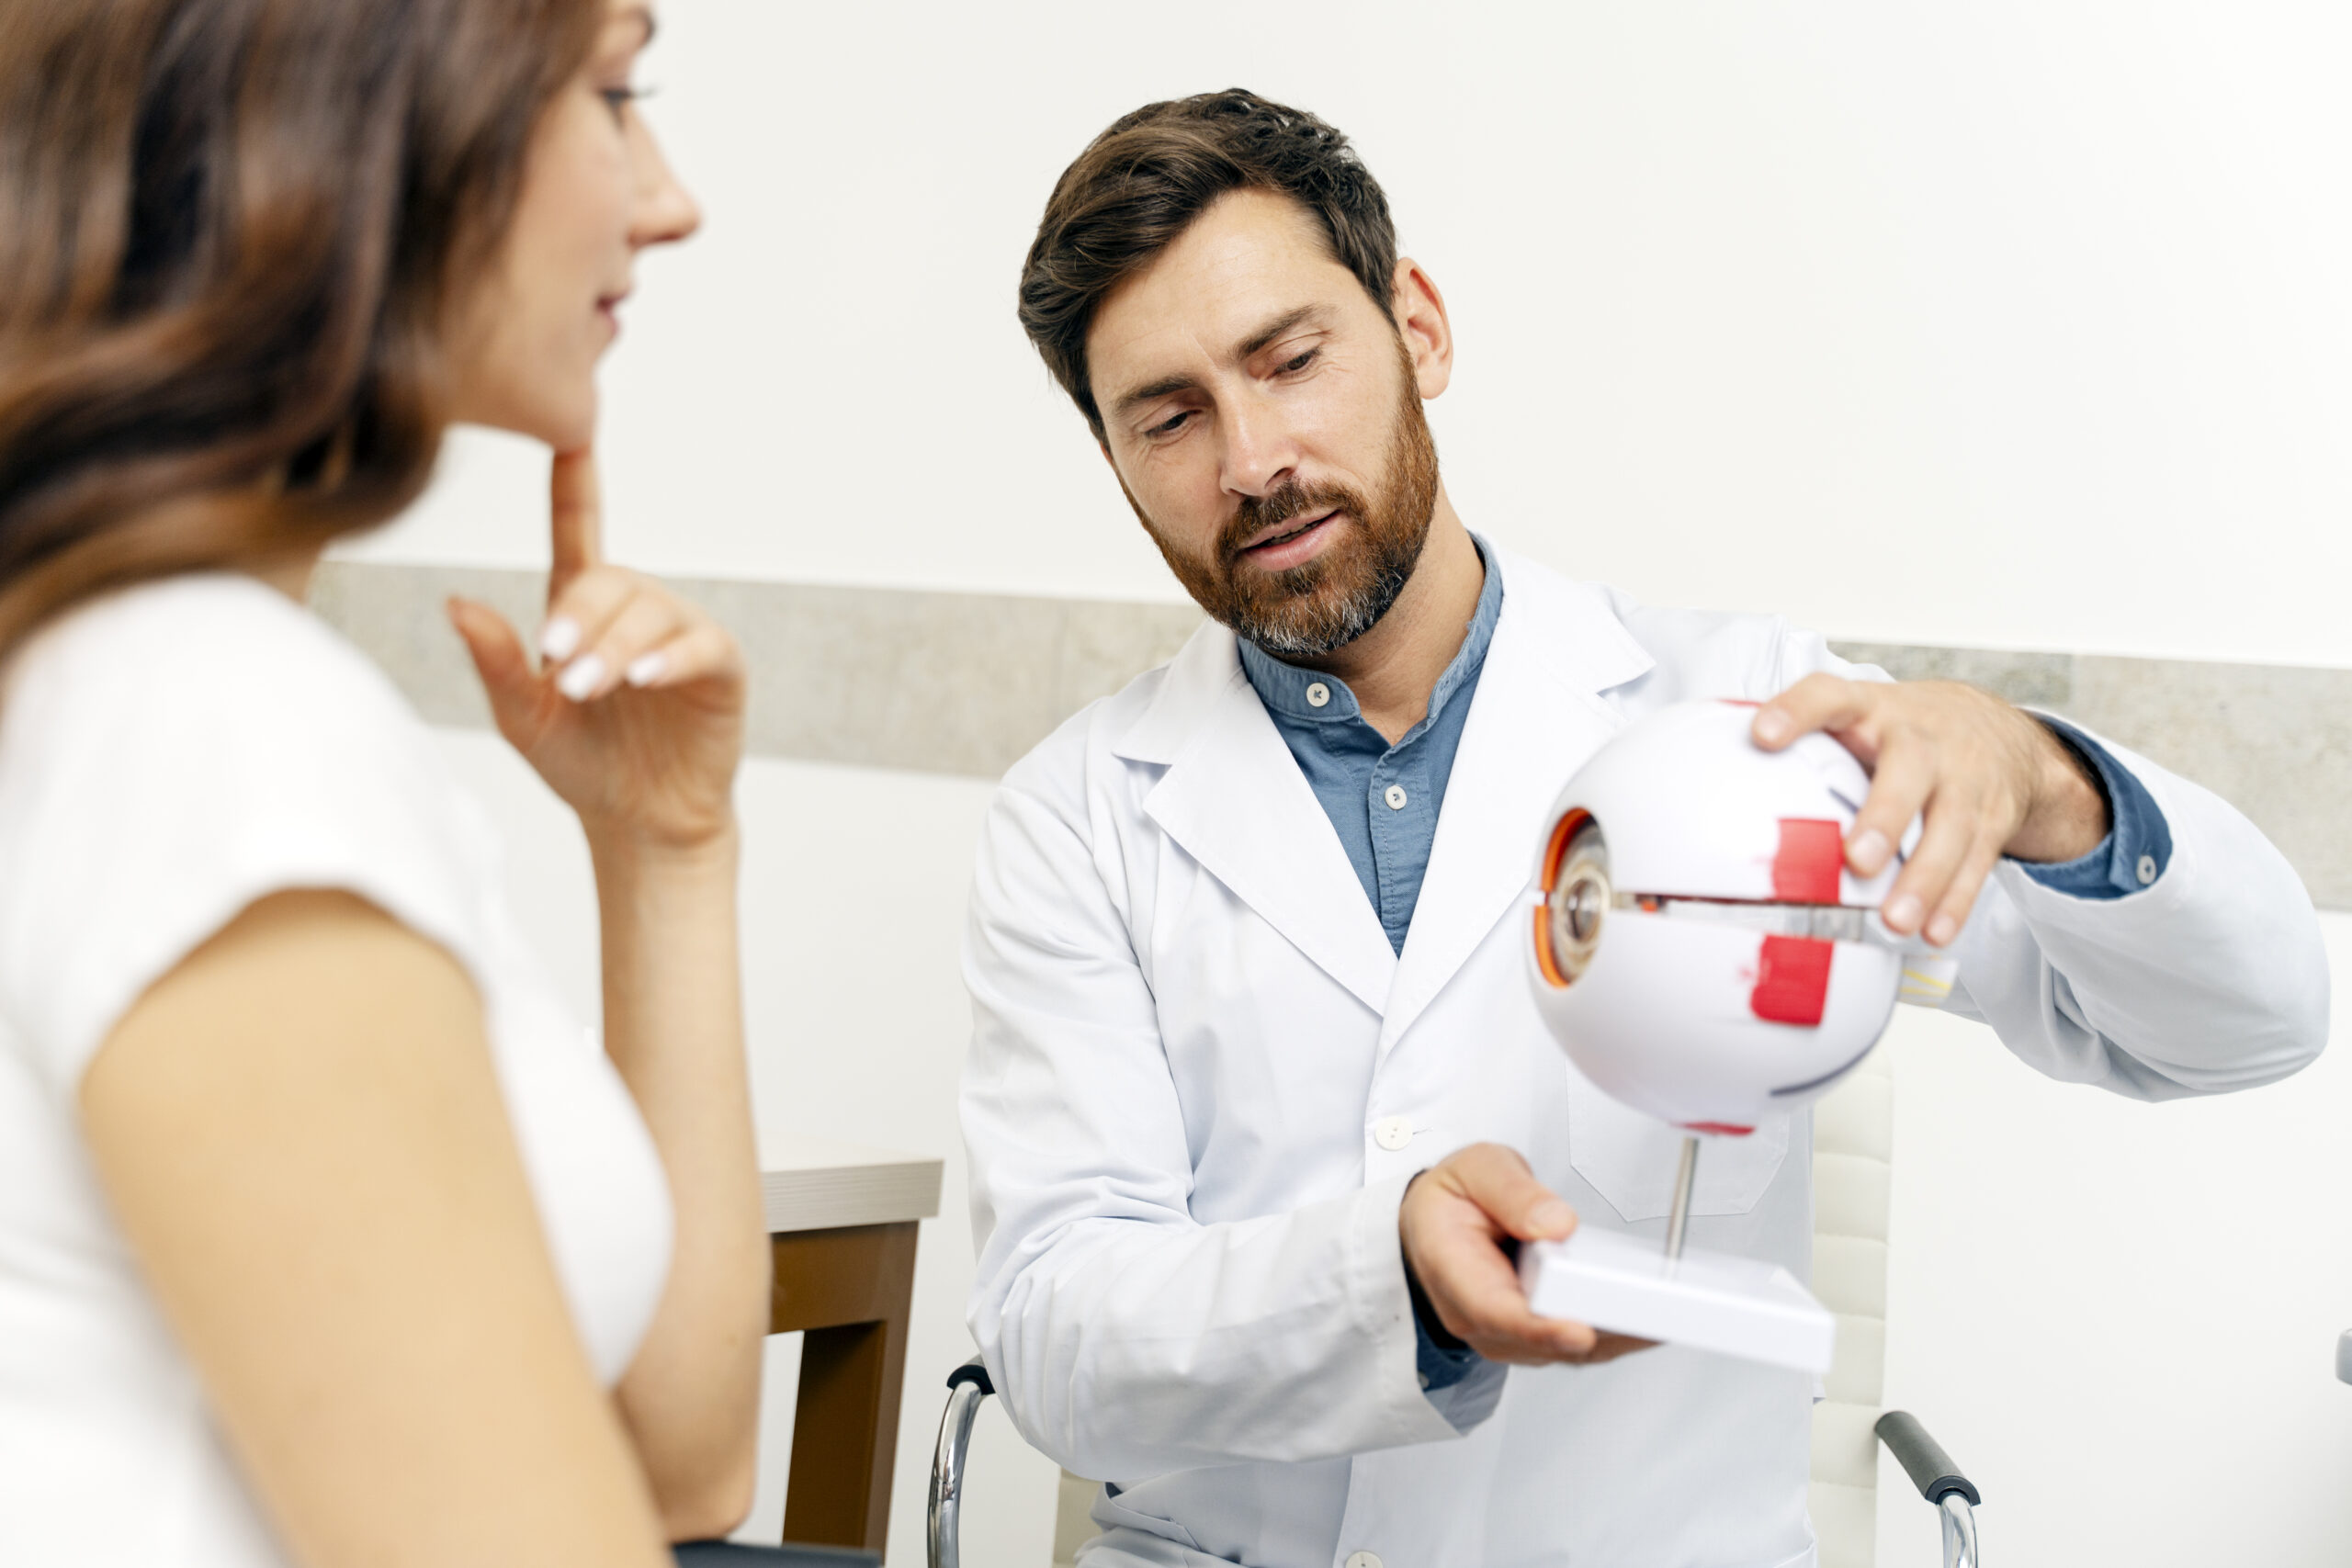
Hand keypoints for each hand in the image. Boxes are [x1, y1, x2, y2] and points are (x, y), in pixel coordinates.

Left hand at [447, 449, 745, 851]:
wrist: (638, 825)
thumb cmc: (583, 766)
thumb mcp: (523, 717)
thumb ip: (496, 662)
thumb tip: (457, 603)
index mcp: (584, 611)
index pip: (578, 531)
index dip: (574, 483)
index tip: (568, 432)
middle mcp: (636, 613)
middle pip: (612, 580)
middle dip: (581, 618)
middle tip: (557, 664)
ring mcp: (682, 637)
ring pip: (652, 612)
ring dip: (617, 647)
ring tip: (591, 687)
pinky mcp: (721, 669)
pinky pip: (701, 646)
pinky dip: (671, 658)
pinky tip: (644, 679)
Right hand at [1399, 1144, 1653, 1366]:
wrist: (1434, 1224)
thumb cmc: (1453, 1199)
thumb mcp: (1475, 1169)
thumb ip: (1512, 1192)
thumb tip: (1557, 1224)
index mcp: (1453, 1272)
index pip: (1495, 1310)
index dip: (1538, 1326)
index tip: (1577, 1328)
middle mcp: (1479, 1318)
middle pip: (1541, 1339)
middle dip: (1595, 1330)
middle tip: (1650, 1316)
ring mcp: (1507, 1335)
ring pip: (1567, 1350)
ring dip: (1614, 1336)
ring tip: (1663, 1317)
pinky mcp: (1534, 1338)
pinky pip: (1578, 1345)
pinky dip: (1614, 1334)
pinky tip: (1650, 1318)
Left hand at [1752, 677, 2107, 946]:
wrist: (2002, 733)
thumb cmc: (1904, 731)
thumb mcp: (1859, 716)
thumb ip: (1804, 741)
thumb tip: (1714, 772)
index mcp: (1873, 709)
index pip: (1831, 696)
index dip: (1798, 710)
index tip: (1763, 734)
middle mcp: (1923, 738)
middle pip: (1909, 769)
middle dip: (1885, 815)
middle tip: (1857, 859)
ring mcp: (1964, 777)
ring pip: (1951, 825)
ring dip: (1924, 877)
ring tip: (1896, 920)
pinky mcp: (1993, 817)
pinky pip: (1978, 860)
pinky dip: (1956, 900)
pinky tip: (1934, 931)